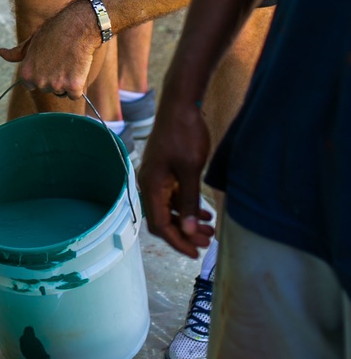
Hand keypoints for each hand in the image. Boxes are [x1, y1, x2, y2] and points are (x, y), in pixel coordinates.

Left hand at [0, 0, 97, 100]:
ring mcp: (56, 85)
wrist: (76, 26)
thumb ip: (16, 53)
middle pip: (48, 89)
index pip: (31, 85)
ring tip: (69, 61)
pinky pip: (75, 94)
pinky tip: (78, 67)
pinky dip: (79, 84)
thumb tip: (1, 53)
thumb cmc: (53, 32)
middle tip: (61, 59)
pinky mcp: (73, 87)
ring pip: (63, 92)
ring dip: (68, 81)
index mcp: (26, 73)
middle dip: (55, 78)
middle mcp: (39, 82)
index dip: (41, 75)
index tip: (47, 63)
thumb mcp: (31, 42)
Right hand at [137, 99, 213, 258]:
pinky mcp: (165, 171)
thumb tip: (187, 231)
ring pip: (169, 209)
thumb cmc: (184, 135)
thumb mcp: (190, 170)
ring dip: (187, 221)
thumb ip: (188, 202)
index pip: (160, 224)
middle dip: (183, 234)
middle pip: (163, 219)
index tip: (196, 253)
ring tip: (208, 228)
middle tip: (206, 242)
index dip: (177, 242)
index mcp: (151, 186)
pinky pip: (173, 197)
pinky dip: (186, 207)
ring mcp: (157, 178)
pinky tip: (203, 212)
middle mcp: (150, 184)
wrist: (181, 106)